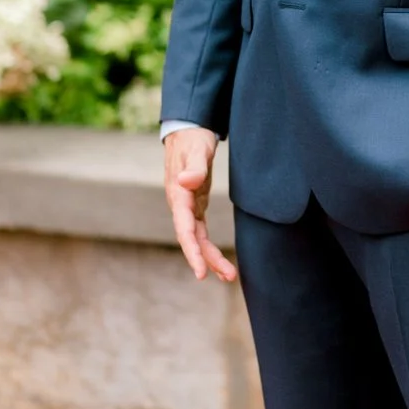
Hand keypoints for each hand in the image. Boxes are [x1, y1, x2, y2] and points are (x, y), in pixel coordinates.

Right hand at [163, 126, 236, 283]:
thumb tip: (186, 182)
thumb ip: (194, 166)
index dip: (192, 251)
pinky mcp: (195, 206)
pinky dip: (209, 247)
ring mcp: (188, 208)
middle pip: (192, 240)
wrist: (187, 131)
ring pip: (197, 239)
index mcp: (178, 196)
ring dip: (211, 258)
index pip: (184, 229)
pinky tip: (219, 262)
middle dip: (207, 260)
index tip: (200, 271)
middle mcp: (181, 206)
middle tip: (228, 276)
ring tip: (230, 276)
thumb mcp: (196, 149)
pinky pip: (201, 233)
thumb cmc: (192, 139)